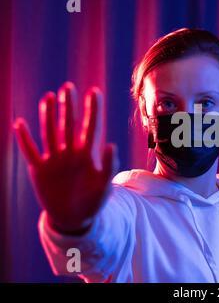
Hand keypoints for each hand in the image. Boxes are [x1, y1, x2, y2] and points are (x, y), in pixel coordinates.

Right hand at [13, 82, 118, 233]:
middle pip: (69, 125)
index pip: (91, 128)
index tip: (94, 91)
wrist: (73, 219)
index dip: (93, 110)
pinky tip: (20, 124)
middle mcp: (70, 153)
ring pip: (50, 133)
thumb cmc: (93, 202)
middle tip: (68, 87)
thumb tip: (112, 145)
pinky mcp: (39, 170)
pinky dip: (24, 139)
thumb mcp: (104, 186)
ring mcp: (54, 160)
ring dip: (48, 116)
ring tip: (49, 97)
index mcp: (88, 156)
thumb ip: (109, 166)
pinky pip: (30, 152)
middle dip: (69, 106)